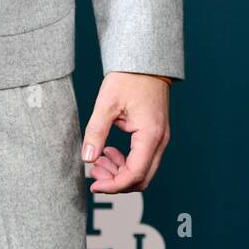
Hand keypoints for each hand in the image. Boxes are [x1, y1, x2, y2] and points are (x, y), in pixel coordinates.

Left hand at [80, 72, 170, 192]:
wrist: (145, 62)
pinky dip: (126, 162)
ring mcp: (160, 138)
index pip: (135, 174)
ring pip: (143, 170)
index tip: (94, 185)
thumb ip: (96, 132)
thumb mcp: (106, 104)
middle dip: (116, 181)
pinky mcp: (156, 135)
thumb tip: (87, 159)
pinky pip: (144, 158)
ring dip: (120, 172)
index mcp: (150, 135)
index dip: (114, 186)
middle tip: (94, 172)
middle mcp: (160, 141)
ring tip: (98, 159)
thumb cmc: (127, 78)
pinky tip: (109, 151)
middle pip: (142, 178)